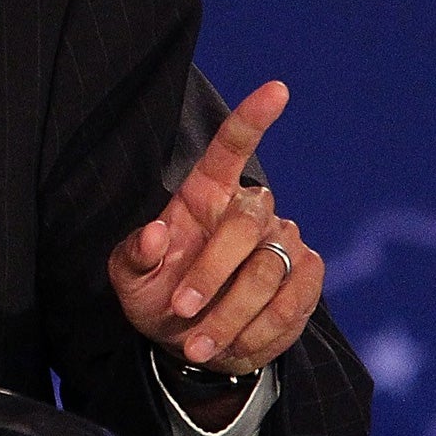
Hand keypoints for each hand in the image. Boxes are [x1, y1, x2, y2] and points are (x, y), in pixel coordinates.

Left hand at [108, 80, 323, 374]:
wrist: (192, 343)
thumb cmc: (157, 296)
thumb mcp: (128, 280)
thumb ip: (134, 256)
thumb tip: (156, 233)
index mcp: (205, 194)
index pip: (232, 148)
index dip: (253, 119)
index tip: (277, 89)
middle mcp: (250, 210)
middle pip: (245, 225)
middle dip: (211, 274)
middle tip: (181, 309)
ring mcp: (284, 242)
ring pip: (268, 273)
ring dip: (228, 316)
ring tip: (195, 343)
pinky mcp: (306, 278)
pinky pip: (292, 304)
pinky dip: (256, 333)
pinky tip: (229, 345)